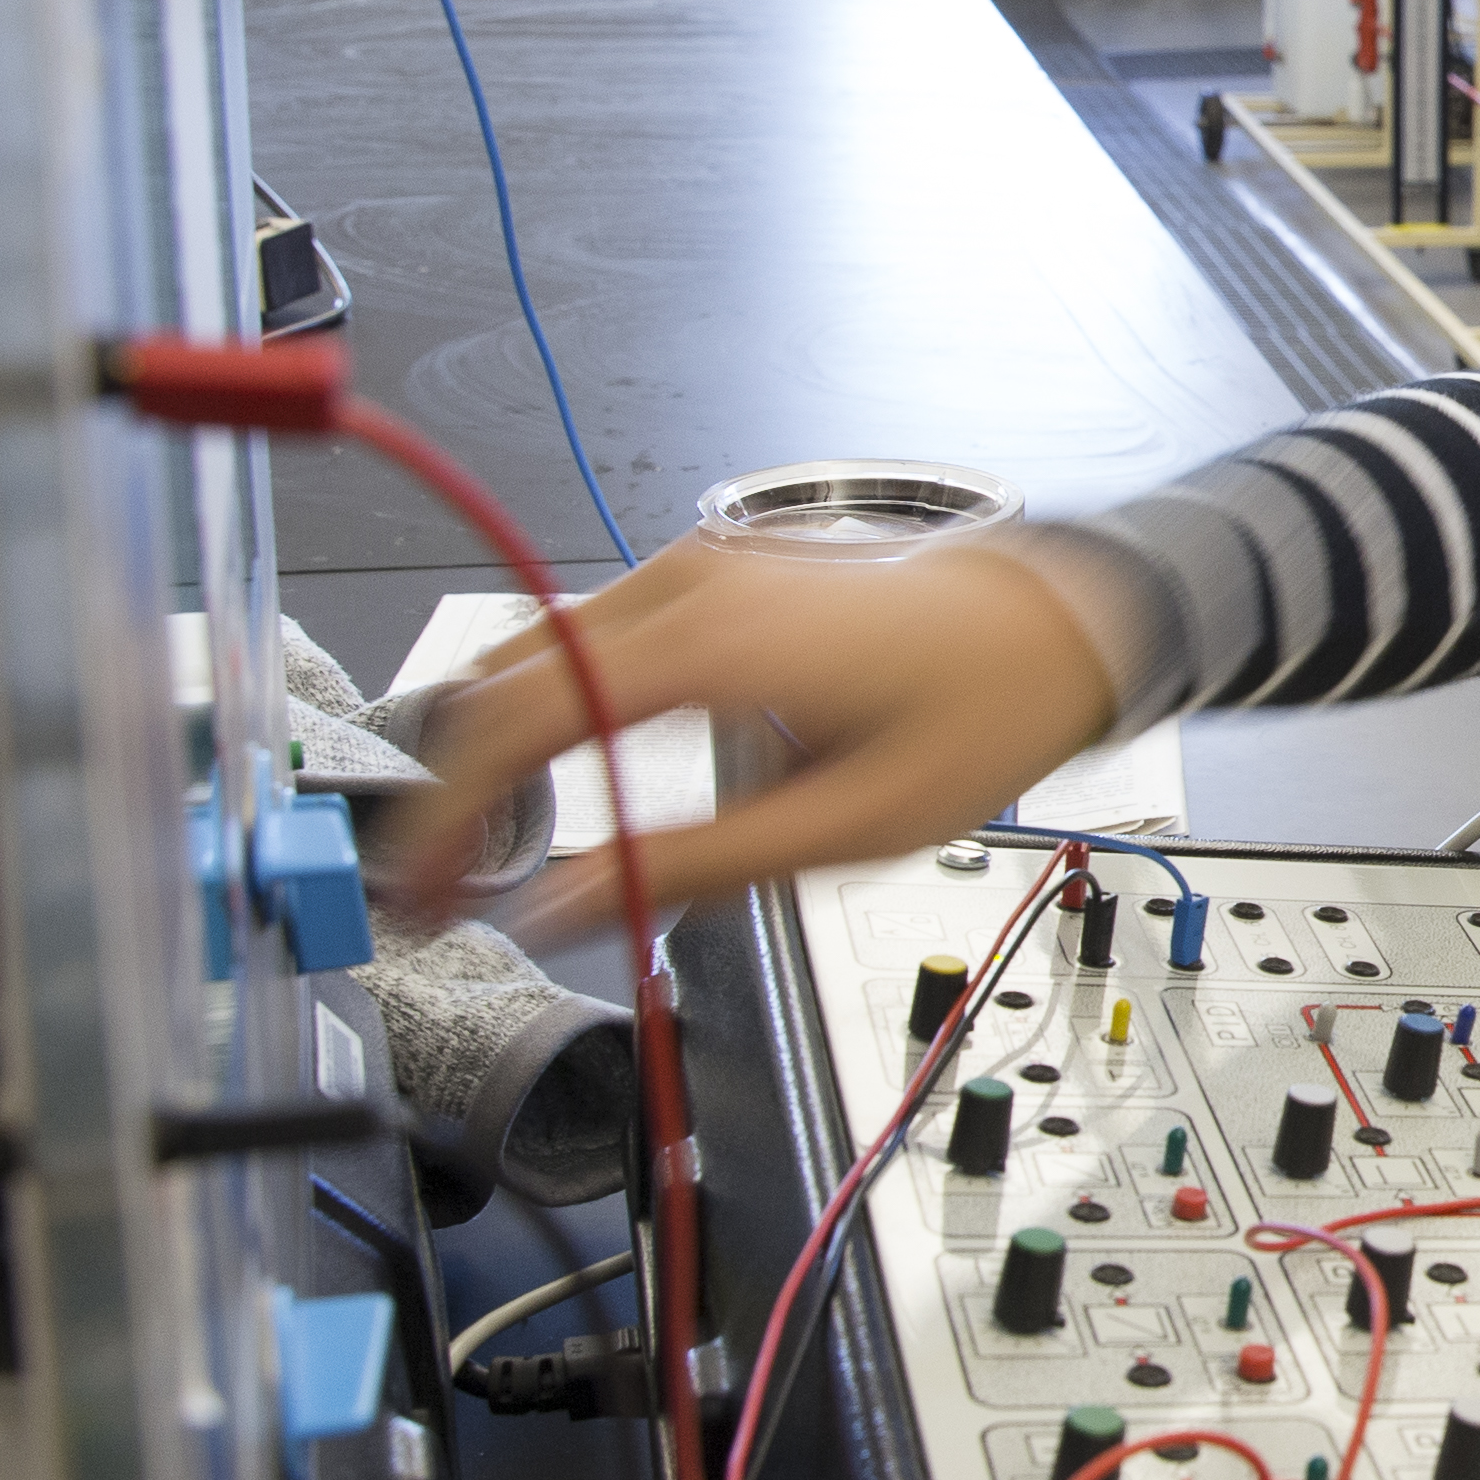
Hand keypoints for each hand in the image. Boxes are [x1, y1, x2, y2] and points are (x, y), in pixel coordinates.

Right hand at [389, 533, 1124, 924]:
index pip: (519, 718)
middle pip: (505, 681)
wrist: (1057, 624)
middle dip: (458, 793)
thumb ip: (693, 869)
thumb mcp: (845, 827)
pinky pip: (590, 637)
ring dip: (499, 750)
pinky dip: (551, 706)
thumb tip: (563, 910)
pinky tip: (563, 780)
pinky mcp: (713, 578)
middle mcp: (687, 586)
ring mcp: (696, 570)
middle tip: (444, 894)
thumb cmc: (980, 710)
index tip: (422, 894)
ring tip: (491, 854)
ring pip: (536, 655)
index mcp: (710, 641)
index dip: (450, 814)